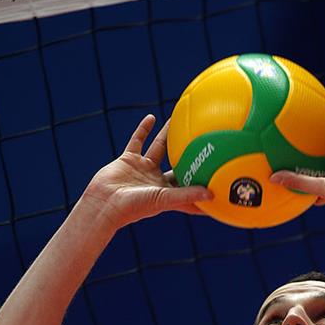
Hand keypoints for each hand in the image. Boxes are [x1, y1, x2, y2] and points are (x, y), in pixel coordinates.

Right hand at [82, 114, 212, 227]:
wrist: (104, 202)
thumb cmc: (134, 207)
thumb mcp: (164, 199)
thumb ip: (187, 195)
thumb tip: (212, 194)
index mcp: (168, 193)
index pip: (191, 188)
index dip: (204, 184)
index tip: (221, 178)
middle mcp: (157, 180)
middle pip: (178, 164)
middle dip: (190, 155)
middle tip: (206, 142)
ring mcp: (142, 169)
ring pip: (159, 148)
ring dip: (169, 136)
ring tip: (182, 121)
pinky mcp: (128, 159)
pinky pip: (138, 140)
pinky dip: (144, 129)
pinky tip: (153, 117)